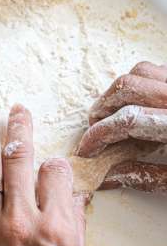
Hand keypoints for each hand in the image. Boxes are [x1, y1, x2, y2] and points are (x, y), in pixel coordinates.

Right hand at [76, 62, 166, 192]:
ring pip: (139, 72)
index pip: (127, 121)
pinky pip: (157, 69)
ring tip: (114, 114)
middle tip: (96, 131)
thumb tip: (109, 175)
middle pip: (126, 89)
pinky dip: (141, 82)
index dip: (99, 135)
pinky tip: (140, 103)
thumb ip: (147, 176)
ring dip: (119, 93)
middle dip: (102, 110)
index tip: (87, 149)